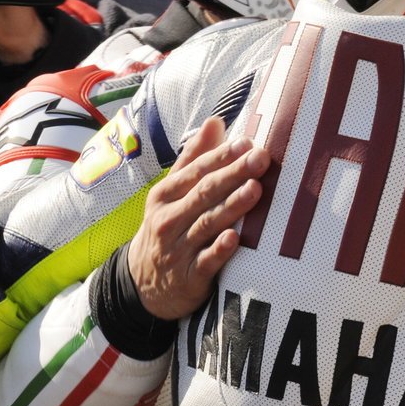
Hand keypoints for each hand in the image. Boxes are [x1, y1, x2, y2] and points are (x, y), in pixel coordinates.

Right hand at [127, 116, 268, 319]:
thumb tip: (216, 121)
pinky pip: (206, 262)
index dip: (220, 156)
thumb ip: (194, 158)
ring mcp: (177, 249)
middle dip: (233, 174)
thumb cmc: (168, 226)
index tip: (246, 143)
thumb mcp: (172, 193)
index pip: (195, 171)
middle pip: (204, 193)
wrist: (144, 284)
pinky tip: (235, 238)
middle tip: (260, 158)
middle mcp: (168, 220)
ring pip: (207, 224)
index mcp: (164, 196)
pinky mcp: (189, 278)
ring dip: (231, 206)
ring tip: (254, 189)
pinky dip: (219, 250)